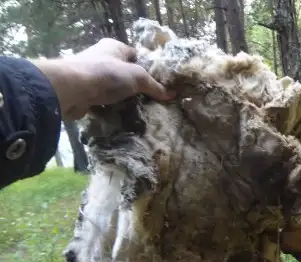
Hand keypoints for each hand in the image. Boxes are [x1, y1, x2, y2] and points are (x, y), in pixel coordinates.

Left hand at [33, 38, 173, 120]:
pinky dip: (112, 110)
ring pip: (114, 90)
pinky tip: (123, 119)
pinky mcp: (85, 93)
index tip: (160, 84)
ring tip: (141, 113)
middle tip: (152, 101)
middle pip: (125, 74)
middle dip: (137, 88)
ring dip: (124, 101)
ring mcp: (91, 77)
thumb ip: (155, 86)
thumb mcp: (138, 77)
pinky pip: (103, 102)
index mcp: (113, 47)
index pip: (136, 55)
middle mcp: (101, 58)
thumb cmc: (107, 75)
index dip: (148, 68)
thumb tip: (173, 94)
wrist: (71, 90)